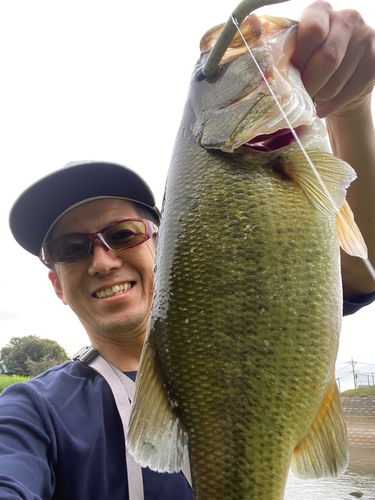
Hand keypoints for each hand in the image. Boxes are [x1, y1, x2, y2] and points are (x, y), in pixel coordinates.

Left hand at [291, 0, 374, 117]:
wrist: (339, 75)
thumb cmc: (308, 63)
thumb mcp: (295, 52)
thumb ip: (286, 57)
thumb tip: (273, 77)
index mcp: (320, 11)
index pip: (312, 31)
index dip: (299, 59)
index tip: (289, 77)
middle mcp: (347, 18)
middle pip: (328, 58)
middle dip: (309, 85)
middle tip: (299, 96)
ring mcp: (365, 39)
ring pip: (336, 82)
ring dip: (318, 98)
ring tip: (310, 100)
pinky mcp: (374, 63)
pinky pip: (348, 93)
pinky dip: (330, 106)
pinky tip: (323, 105)